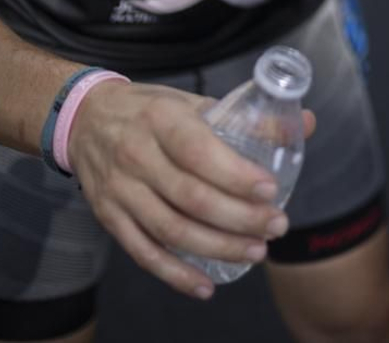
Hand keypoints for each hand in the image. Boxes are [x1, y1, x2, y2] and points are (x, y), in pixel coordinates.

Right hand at [66, 80, 315, 299]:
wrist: (84, 119)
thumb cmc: (150, 111)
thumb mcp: (192, 102)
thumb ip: (247, 117)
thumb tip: (304, 123)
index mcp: (161, 120)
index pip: (198, 152)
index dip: (235, 175)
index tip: (270, 190)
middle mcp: (136, 156)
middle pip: (190, 197)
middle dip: (239, 218)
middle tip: (276, 226)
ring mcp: (120, 190)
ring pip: (170, 230)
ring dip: (216, 248)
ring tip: (255, 253)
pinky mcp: (109, 217)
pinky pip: (142, 252)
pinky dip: (174, 274)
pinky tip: (206, 285)